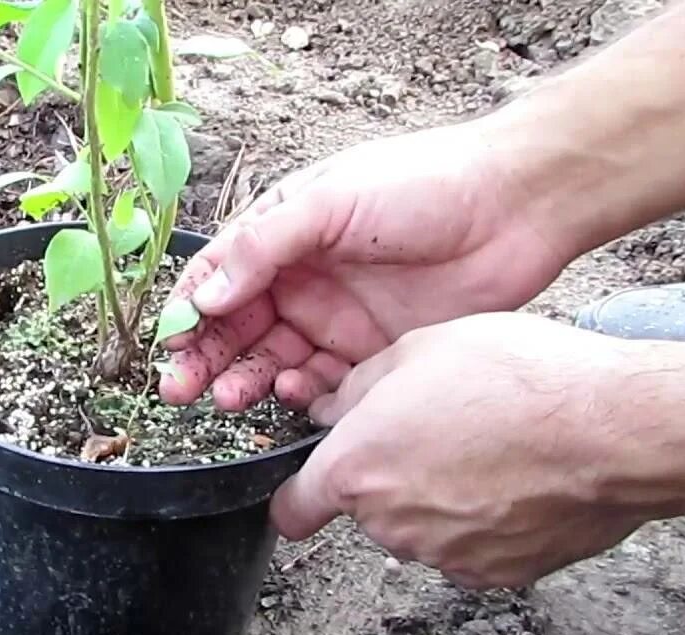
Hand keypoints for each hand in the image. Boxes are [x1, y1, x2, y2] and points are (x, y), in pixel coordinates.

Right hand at [157, 120, 570, 410]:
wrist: (515, 208)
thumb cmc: (421, 185)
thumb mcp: (330, 203)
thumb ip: (265, 247)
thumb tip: (204, 296)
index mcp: (282, 233)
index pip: (218, 277)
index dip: (188, 313)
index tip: (169, 346)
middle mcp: (301, 278)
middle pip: (236, 328)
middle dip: (205, 359)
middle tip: (181, 390)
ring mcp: (335, 317)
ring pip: (273, 360)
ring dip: (245, 381)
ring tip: (230, 398)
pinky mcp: (371, 352)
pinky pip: (323, 382)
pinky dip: (301, 393)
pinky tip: (292, 394)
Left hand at [270, 312, 651, 588]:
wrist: (613, 430)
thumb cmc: (518, 381)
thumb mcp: (417, 349)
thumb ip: (358, 388)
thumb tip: (331, 408)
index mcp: (355, 469)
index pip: (292, 510)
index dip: (297, 495)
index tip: (308, 486)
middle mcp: (389, 523)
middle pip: (364, 508)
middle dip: (385, 476)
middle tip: (432, 431)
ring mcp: (442, 554)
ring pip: (417, 527)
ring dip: (433, 497)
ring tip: (483, 447)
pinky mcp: (494, 573)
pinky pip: (467, 546)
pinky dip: (479, 521)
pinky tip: (511, 478)